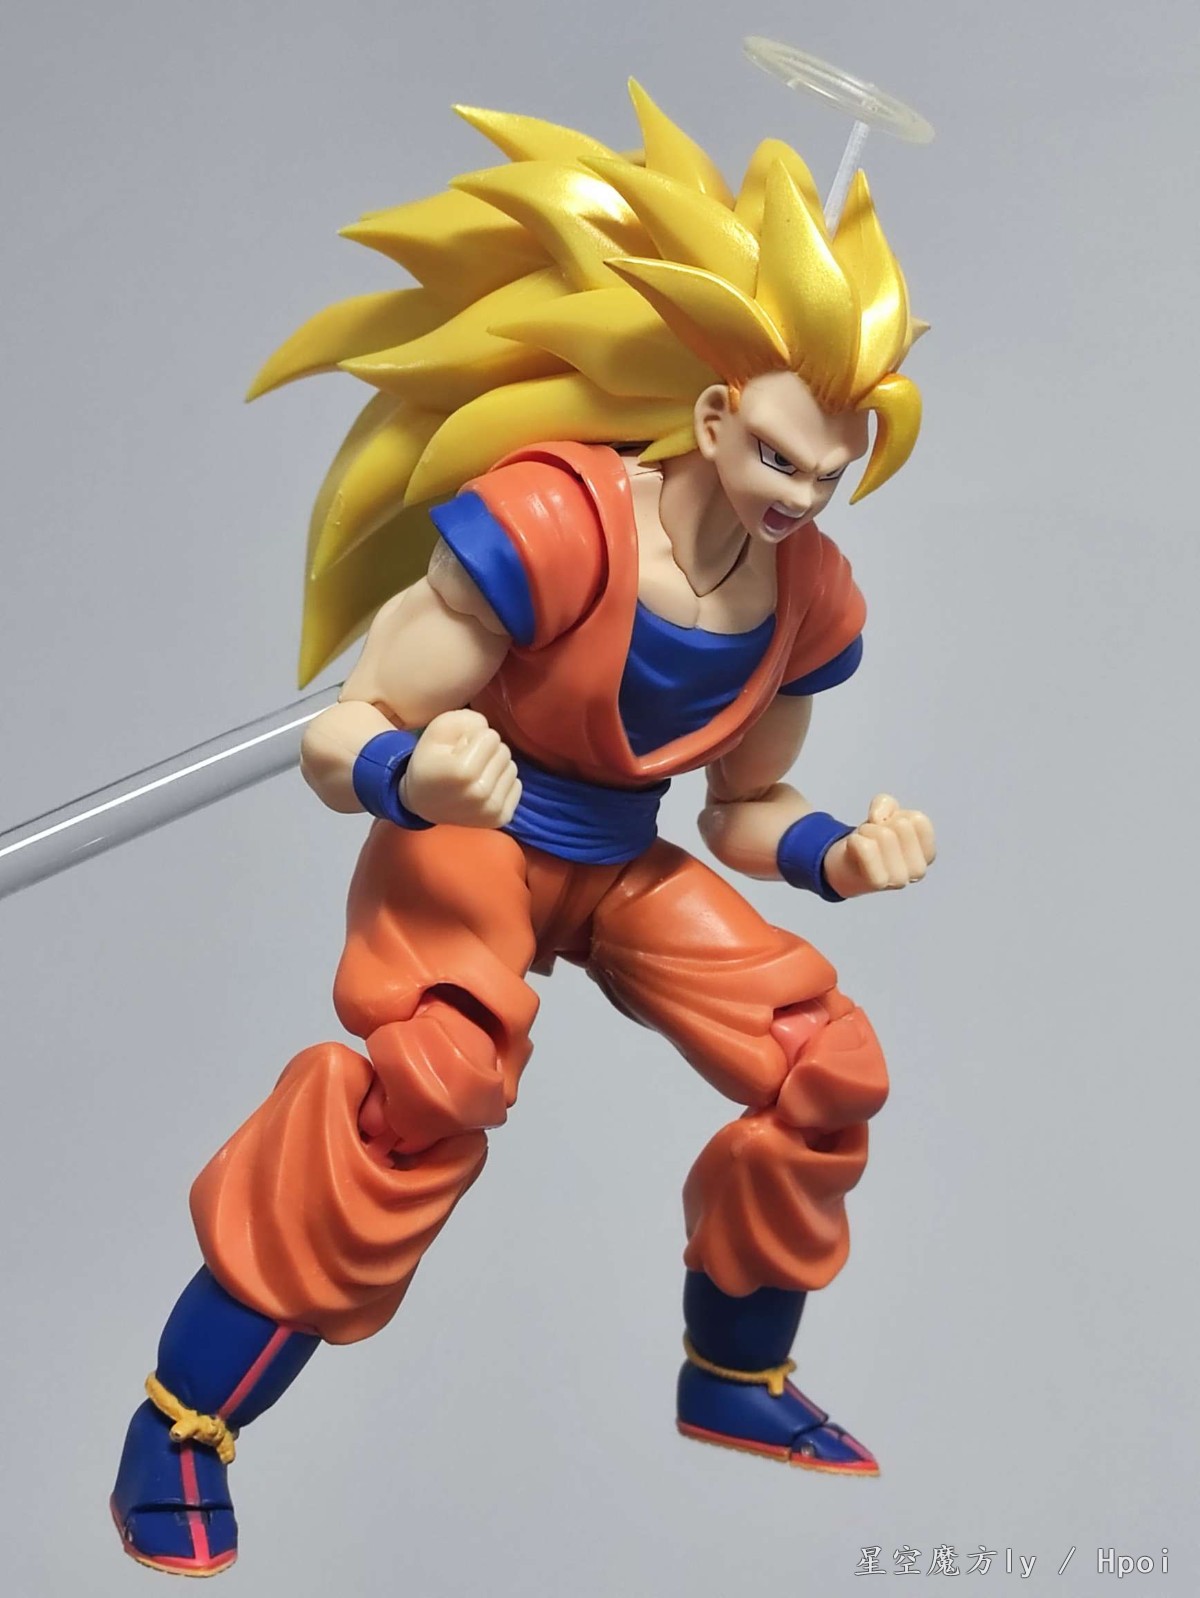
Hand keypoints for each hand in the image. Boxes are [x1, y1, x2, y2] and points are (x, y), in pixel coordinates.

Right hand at [400, 710, 520, 827]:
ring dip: (496, 767)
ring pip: (512, 768)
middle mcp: (480, 794)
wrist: (423, 802)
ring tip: (475, 774)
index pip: (491, 737)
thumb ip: (465, 720)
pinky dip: (502, 782)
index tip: (458, 750)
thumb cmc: (430, 762)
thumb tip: (488, 728)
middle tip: (467, 762)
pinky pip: (517, 786)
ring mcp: (491, 810)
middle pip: (504, 752)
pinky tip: (483, 787)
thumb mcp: (437, 731)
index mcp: (462, 772)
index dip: (474, 738)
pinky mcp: (500, 819)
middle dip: (487, 751)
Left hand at [821, 793, 935, 897]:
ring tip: (863, 842)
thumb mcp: (884, 813)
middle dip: (879, 824)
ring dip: (865, 831)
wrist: (847, 867)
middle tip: (871, 837)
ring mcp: (900, 879)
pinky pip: (867, 848)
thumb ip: (886, 803)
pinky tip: (854, 847)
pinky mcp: (878, 883)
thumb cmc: (873, 840)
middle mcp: (918, 869)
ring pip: (885, 835)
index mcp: (927, 853)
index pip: (919, 820)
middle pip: (902, 825)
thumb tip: (878, 819)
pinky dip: (855, 841)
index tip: (887, 827)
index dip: (897, 816)